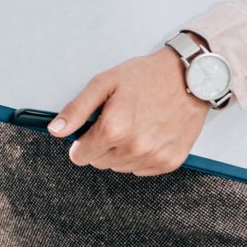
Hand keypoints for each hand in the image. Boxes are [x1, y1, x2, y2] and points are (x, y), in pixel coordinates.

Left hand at [46, 46, 210, 175]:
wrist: (190, 78)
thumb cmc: (146, 76)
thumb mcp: (104, 83)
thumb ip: (76, 109)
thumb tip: (55, 130)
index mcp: (114, 129)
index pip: (80, 156)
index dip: (82, 141)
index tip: (92, 128)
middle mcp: (134, 148)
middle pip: (99, 163)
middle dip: (101, 145)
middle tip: (117, 120)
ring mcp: (154, 157)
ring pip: (119, 168)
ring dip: (121, 151)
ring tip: (135, 124)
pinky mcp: (170, 162)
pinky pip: (141, 170)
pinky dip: (141, 156)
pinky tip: (149, 133)